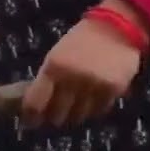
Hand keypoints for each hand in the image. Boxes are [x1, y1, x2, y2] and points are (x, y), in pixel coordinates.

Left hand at [21, 0, 146, 127]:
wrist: (117, 28)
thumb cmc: (82, 40)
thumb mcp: (58, 54)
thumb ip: (49, 78)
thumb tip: (40, 104)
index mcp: (53, 67)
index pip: (36, 102)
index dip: (32, 116)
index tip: (32, 122)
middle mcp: (71, 79)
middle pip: (58, 114)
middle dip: (55, 117)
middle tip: (57, 115)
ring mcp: (93, 87)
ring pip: (79, 116)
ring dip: (76, 114)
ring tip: (77, 106)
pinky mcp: (112, 91)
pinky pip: (99, 111)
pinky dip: (94, 109)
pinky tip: (94, 99)